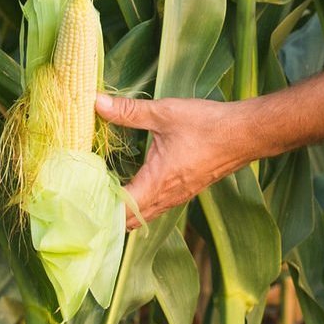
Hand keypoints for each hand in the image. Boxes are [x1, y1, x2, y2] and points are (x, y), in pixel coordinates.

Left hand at [96, 93, 264, 223]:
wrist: (246, 133)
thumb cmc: (208, 125)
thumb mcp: (165, 113)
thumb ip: (128, 111)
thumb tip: (95, 102)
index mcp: (157, 183)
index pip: (120, 211)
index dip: (98, 211)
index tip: (77, 203)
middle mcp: (167, 197)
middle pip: (130, 221)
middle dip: (106, 215)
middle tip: (82, 201)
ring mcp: (178, 196)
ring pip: (144, 215)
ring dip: (124, 211)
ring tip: (100, 196)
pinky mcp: (186, 189)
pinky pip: (156, 206)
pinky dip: (139, 203)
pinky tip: (131, 185)